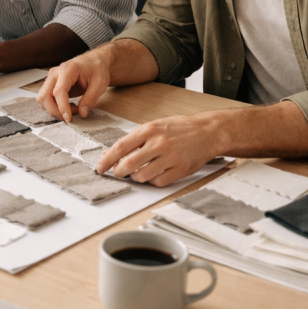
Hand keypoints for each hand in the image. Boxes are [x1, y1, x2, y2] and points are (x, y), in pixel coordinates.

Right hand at [36, 46, 113, 122]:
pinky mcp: (51, 84)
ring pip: (42, 98)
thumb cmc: (96, 69)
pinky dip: (54, 106)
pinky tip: (68, 106)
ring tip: (71, 109)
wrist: (93, 62)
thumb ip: (91, 99)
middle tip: (70, 117)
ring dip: (54, 109)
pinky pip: (46, 98)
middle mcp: (55, 73)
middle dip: (54, 110)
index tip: (69, 119)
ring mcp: (51, 78)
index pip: (58, 91)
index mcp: (67, 70)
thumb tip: (82, 113)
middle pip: (45, 95)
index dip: (62, 107)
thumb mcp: (100, 84)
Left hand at [96, 113, 219, 186]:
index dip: (107, 160)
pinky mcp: (180, 170)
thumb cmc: (179, 128)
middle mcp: (158, 144)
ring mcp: (170, 158)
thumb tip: (112, 153)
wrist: (207, 132)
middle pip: (128, 165)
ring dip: (135, 178)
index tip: (100, 168)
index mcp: (149, 130)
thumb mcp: (154, 126)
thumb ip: (134, 139)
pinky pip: (158, 182)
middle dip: (118, 172)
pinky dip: (151, 181)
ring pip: (141, 176)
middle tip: (118, 173)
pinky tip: (152, 175)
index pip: (120, 148)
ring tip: (137, 172)